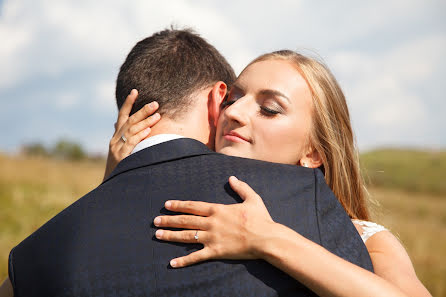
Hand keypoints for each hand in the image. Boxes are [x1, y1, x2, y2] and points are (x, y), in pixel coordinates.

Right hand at [103, 89, 160, 179]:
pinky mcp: (121, 157)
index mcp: (116, 138)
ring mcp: (117, 148)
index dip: (128, 104)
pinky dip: (140, 135)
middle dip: (142, 110)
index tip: (135, 91)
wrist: (110, 187)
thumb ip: (124, 139)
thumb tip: (120, 124)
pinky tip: (149, 130)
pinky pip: (132, 143)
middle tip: (155, 103)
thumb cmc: (119, 169)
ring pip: (132, 130)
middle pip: (129, 121)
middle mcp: (115, 141)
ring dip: (145, 121)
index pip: (122, 117)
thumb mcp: (120, 152)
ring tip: (157, 114)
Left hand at [153, 176, 275, 267]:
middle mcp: (211, 223)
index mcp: (218, 210)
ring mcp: (212, 238)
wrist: (266, 238)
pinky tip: (172, 263)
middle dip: (169, 220)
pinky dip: (183, 261)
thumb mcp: (252, 199)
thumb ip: (241, 187)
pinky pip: (196, 257)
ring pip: (186, 236)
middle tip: (155, 221)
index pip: (193, 206)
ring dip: (171, 236)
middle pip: (185, 220)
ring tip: (158, 235)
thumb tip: (232, 178)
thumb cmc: (261, 219)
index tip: (167, 205)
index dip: (178, 205)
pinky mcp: (215, 252)